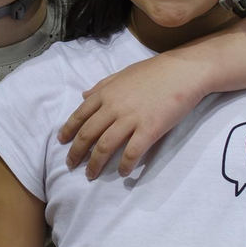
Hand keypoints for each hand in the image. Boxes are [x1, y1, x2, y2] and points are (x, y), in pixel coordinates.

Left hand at [58, 51, 211, 178]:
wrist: (184, 71)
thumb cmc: (155, 71)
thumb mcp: (123, 74)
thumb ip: (102, 85)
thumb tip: (83, 95)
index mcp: (106, 93)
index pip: (80, 115)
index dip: (68, 130)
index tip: (61, 143)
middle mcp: (114, 107)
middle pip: (88, 134)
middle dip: (76, 152)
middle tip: (71, 165)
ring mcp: (131, 119)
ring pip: (105, 146)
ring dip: (95, 163)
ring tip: (90, 175)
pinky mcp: (150, 129)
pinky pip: (132, 152)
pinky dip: (125, 165)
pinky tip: (123, 173)